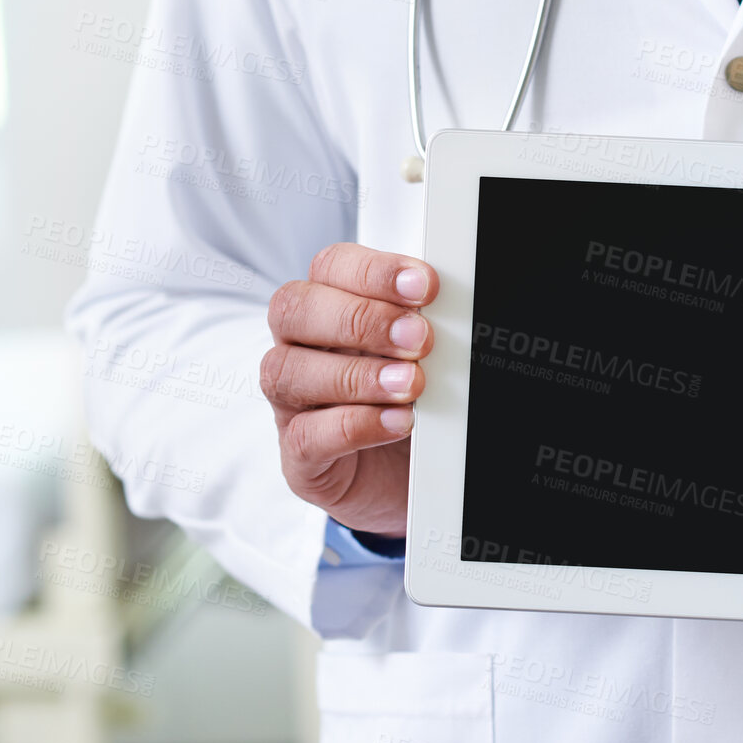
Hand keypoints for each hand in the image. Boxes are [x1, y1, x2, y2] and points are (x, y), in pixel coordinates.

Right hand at [262, 243, 436, 537]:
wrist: (413, 475)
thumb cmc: (414, 398)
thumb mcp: (424, 352)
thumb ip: (425, 322)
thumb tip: (455, 302)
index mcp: (329, 306)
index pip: (330, 267)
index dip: (373, 271)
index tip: (425, 285)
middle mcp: (299, 348)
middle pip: (293, 310)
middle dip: (360, 319)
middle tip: (419, 337)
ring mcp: (292, 404)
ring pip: (287, 372)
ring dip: (357, 375)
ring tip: (412, 383)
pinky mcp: (300, 457)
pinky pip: (306, 436)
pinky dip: (355, 425)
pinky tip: (398, 421)